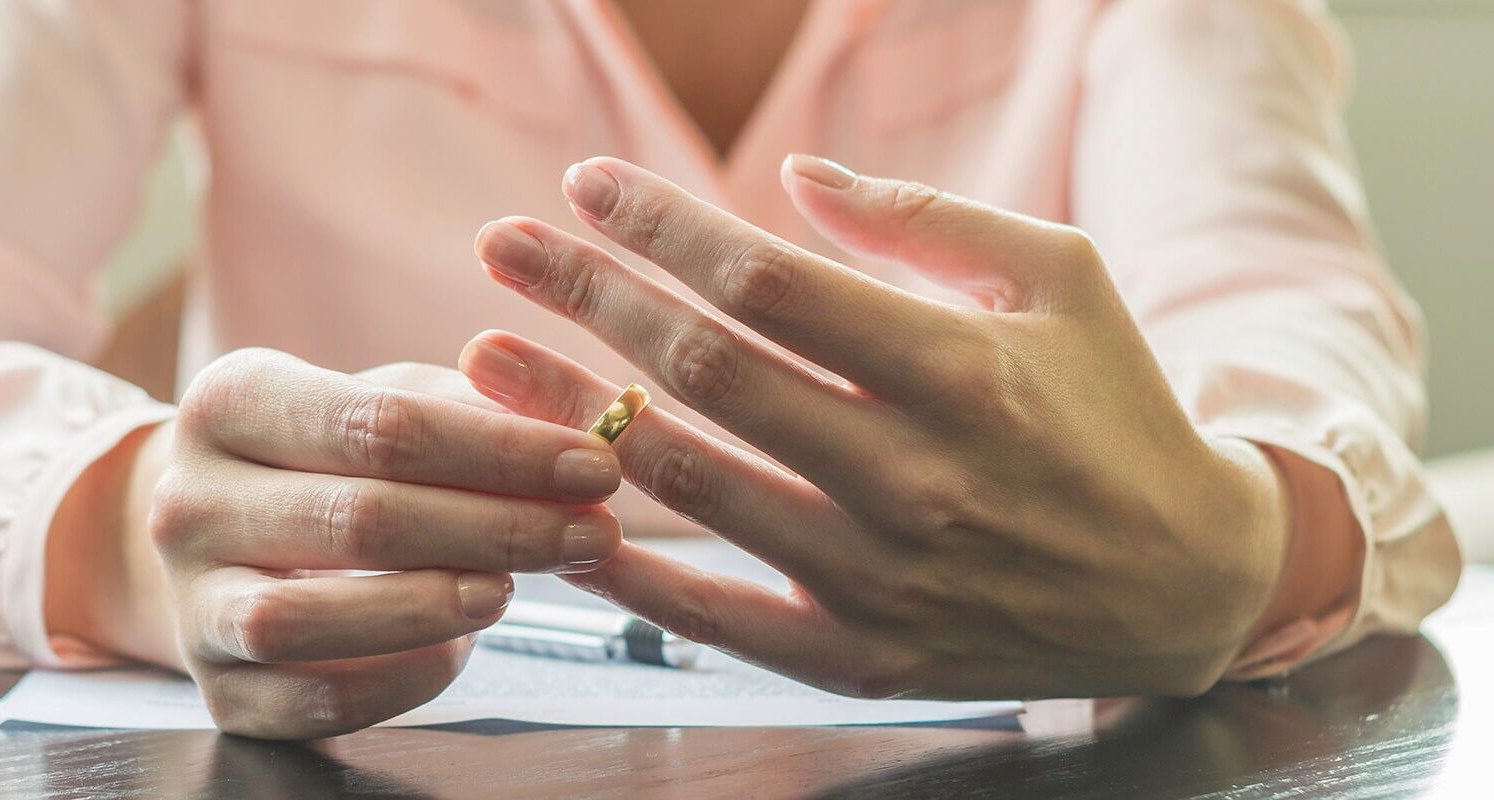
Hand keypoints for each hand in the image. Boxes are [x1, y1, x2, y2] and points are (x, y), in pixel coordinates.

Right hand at [127, 349, 621, 737]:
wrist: (210, 535)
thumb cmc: (320, 457)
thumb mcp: (374, 398)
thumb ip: (463, 408)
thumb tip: (569, 434)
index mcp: (227, 400)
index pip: (379, 424)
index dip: (501, 450)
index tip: (594, 465)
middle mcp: (187, 501)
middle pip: (358, 520)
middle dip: (496, 527)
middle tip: (592, 532)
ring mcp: (192, 602)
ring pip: (307, 621)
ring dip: (432, 606)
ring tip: (513, 588)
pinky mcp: (218, 691)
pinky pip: (314, 702)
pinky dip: (400, 679)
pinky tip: (459, 647)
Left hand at [458, 155, 1293, 698]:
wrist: (1189, 584)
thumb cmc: (1115, 408)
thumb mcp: (1059, 278)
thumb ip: (923, 221)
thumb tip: (790, 180)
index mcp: (961, 369)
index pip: (769, 282)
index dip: (662, 225)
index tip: (585, 185)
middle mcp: (914, 477)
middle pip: (707, 372)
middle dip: (587, 296)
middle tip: (499, 247)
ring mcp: (882, 579)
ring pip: (689, 486)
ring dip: (570, 413)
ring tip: (482, 356)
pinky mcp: (863, 659)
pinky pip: (717, 618)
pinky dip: (628, 570)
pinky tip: (555, 515)